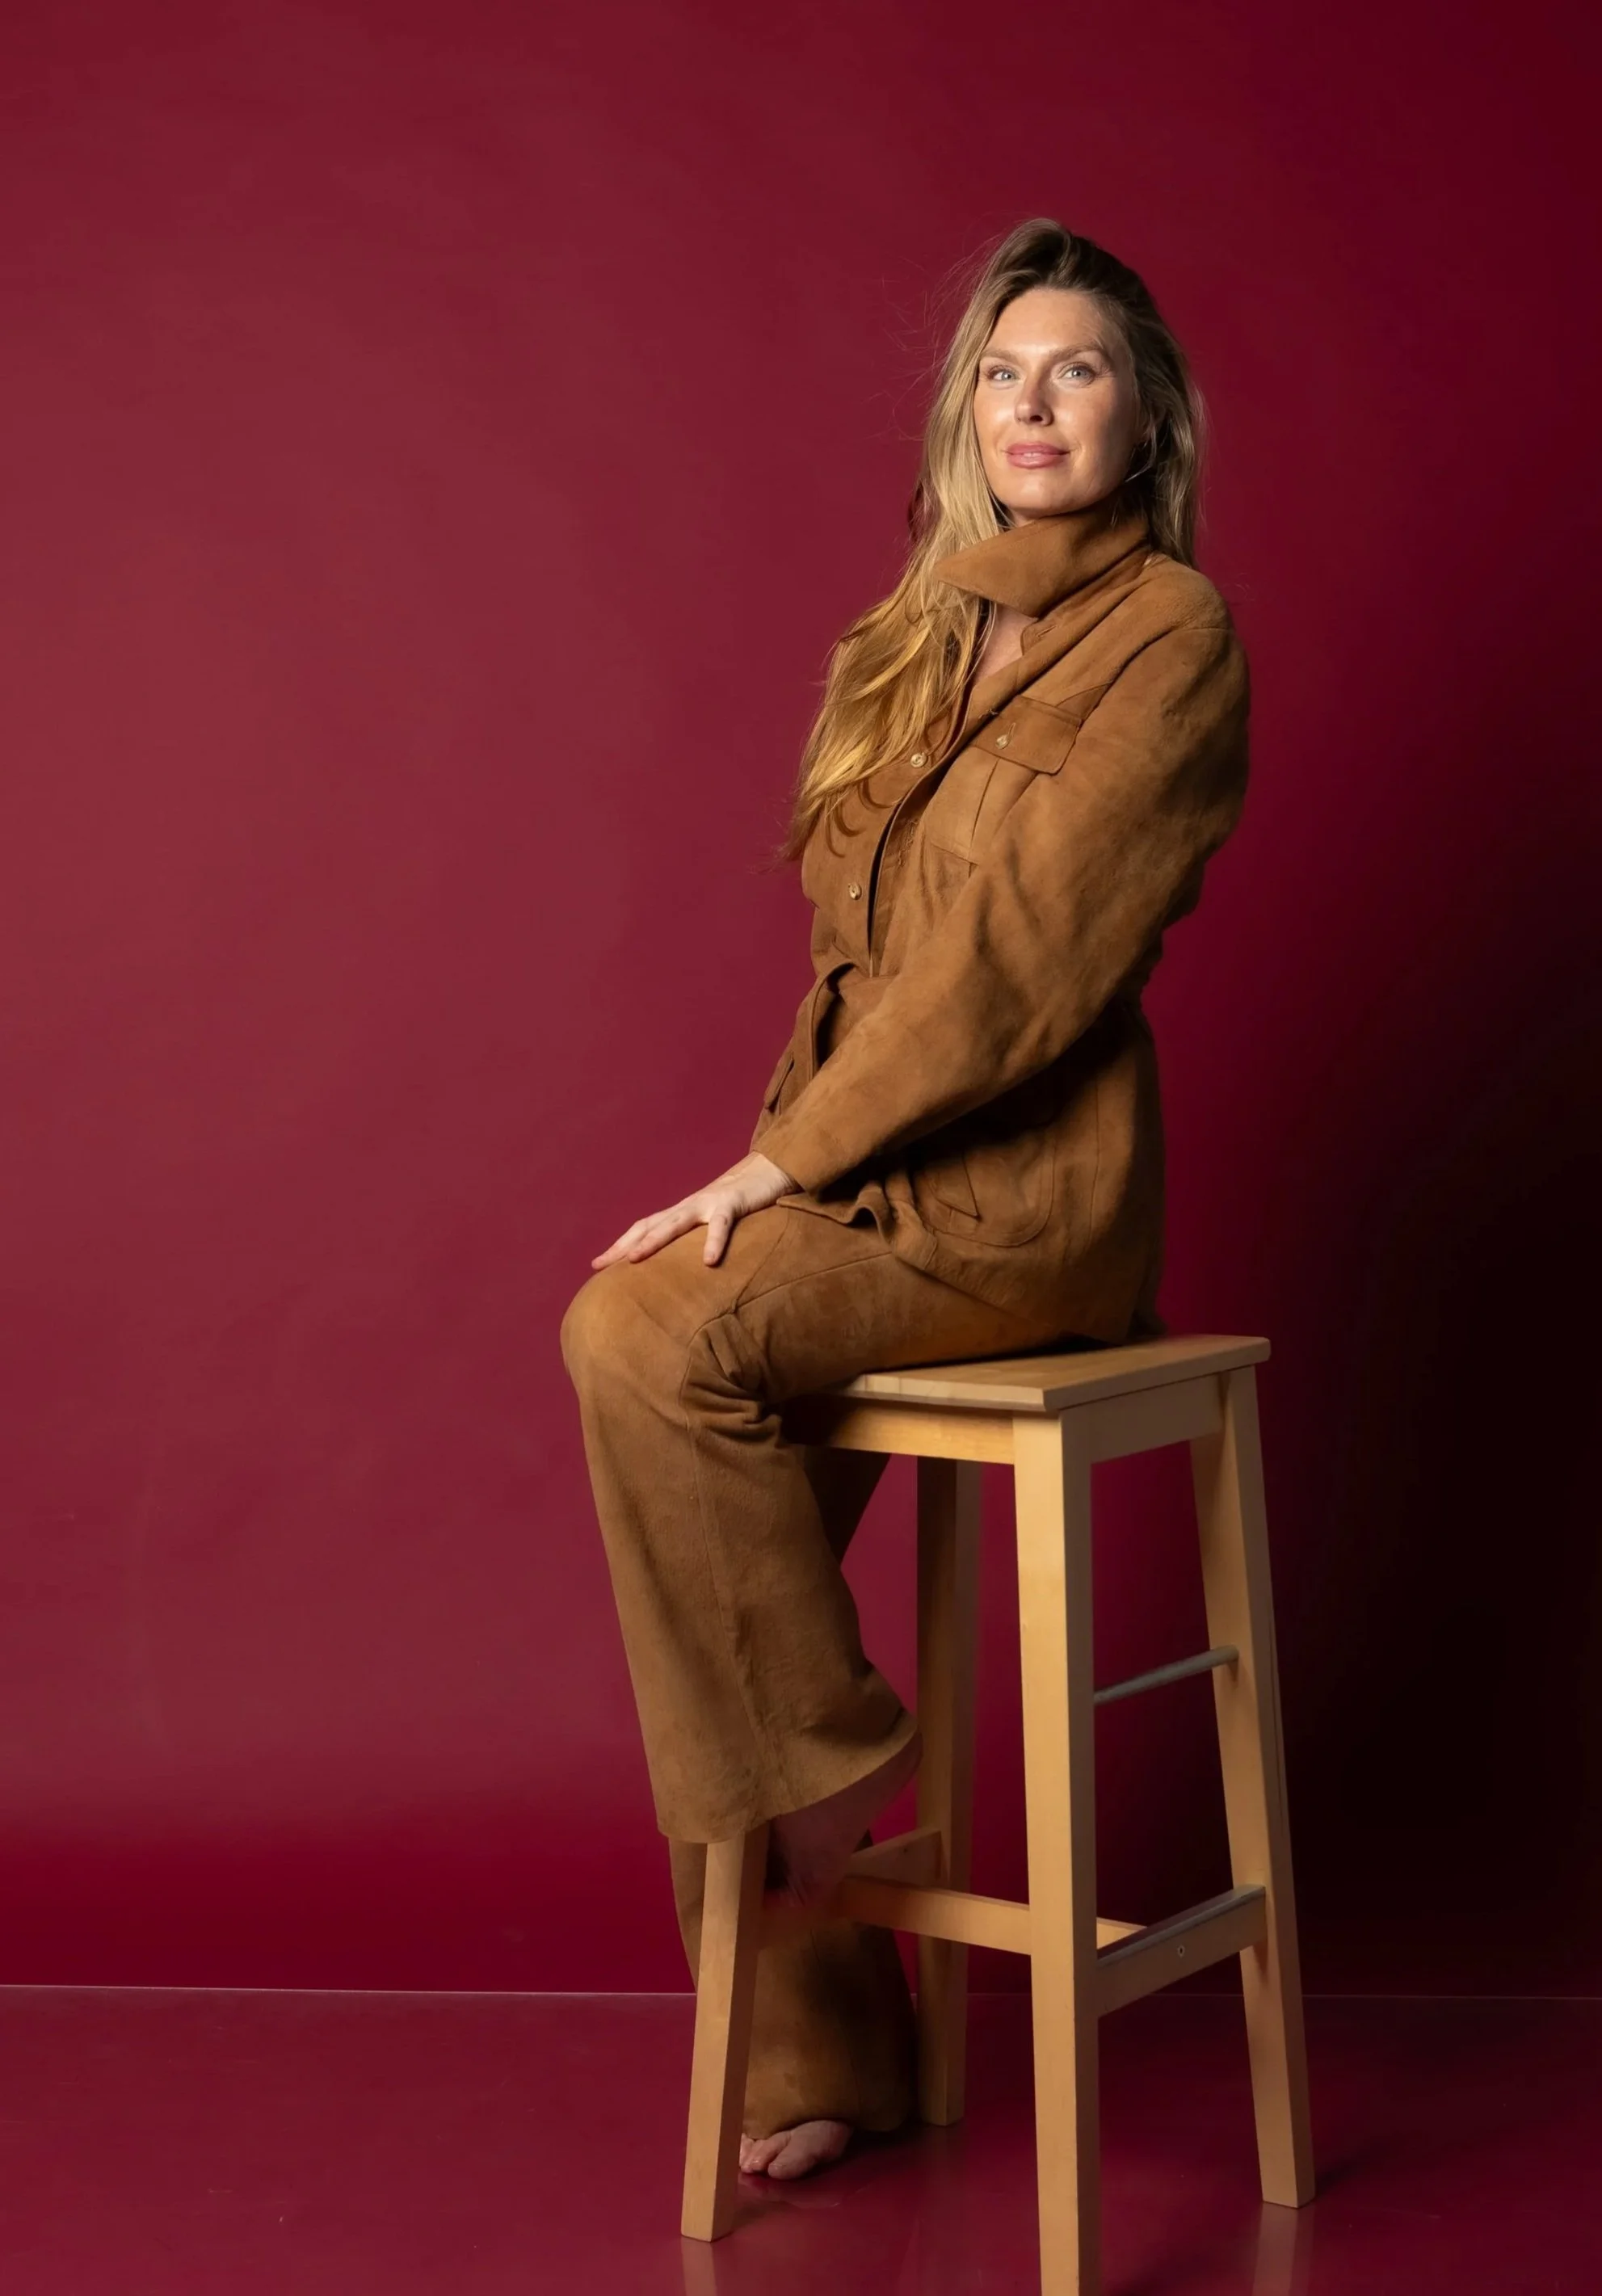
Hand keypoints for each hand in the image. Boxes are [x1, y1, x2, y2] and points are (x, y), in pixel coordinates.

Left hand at [590, 1152, 799, 1270]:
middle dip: (622, 1245)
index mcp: (683, 1212)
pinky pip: (722, 1226)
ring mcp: (709, 1203)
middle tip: (598, 1265)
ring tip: (633, 1259)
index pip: (643, 1228)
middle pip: (648, 1225)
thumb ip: (698, 1238)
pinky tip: (708, 1263)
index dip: (620, 1245)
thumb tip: (684, 1268)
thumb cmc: (742, 1199)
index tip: (596, 1265)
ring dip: (653, 1240)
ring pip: (675, 1223)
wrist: (770, 1170)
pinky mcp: (733, 1203)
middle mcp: (689, 1206)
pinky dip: (714, 1243)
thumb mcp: (714, 1221)